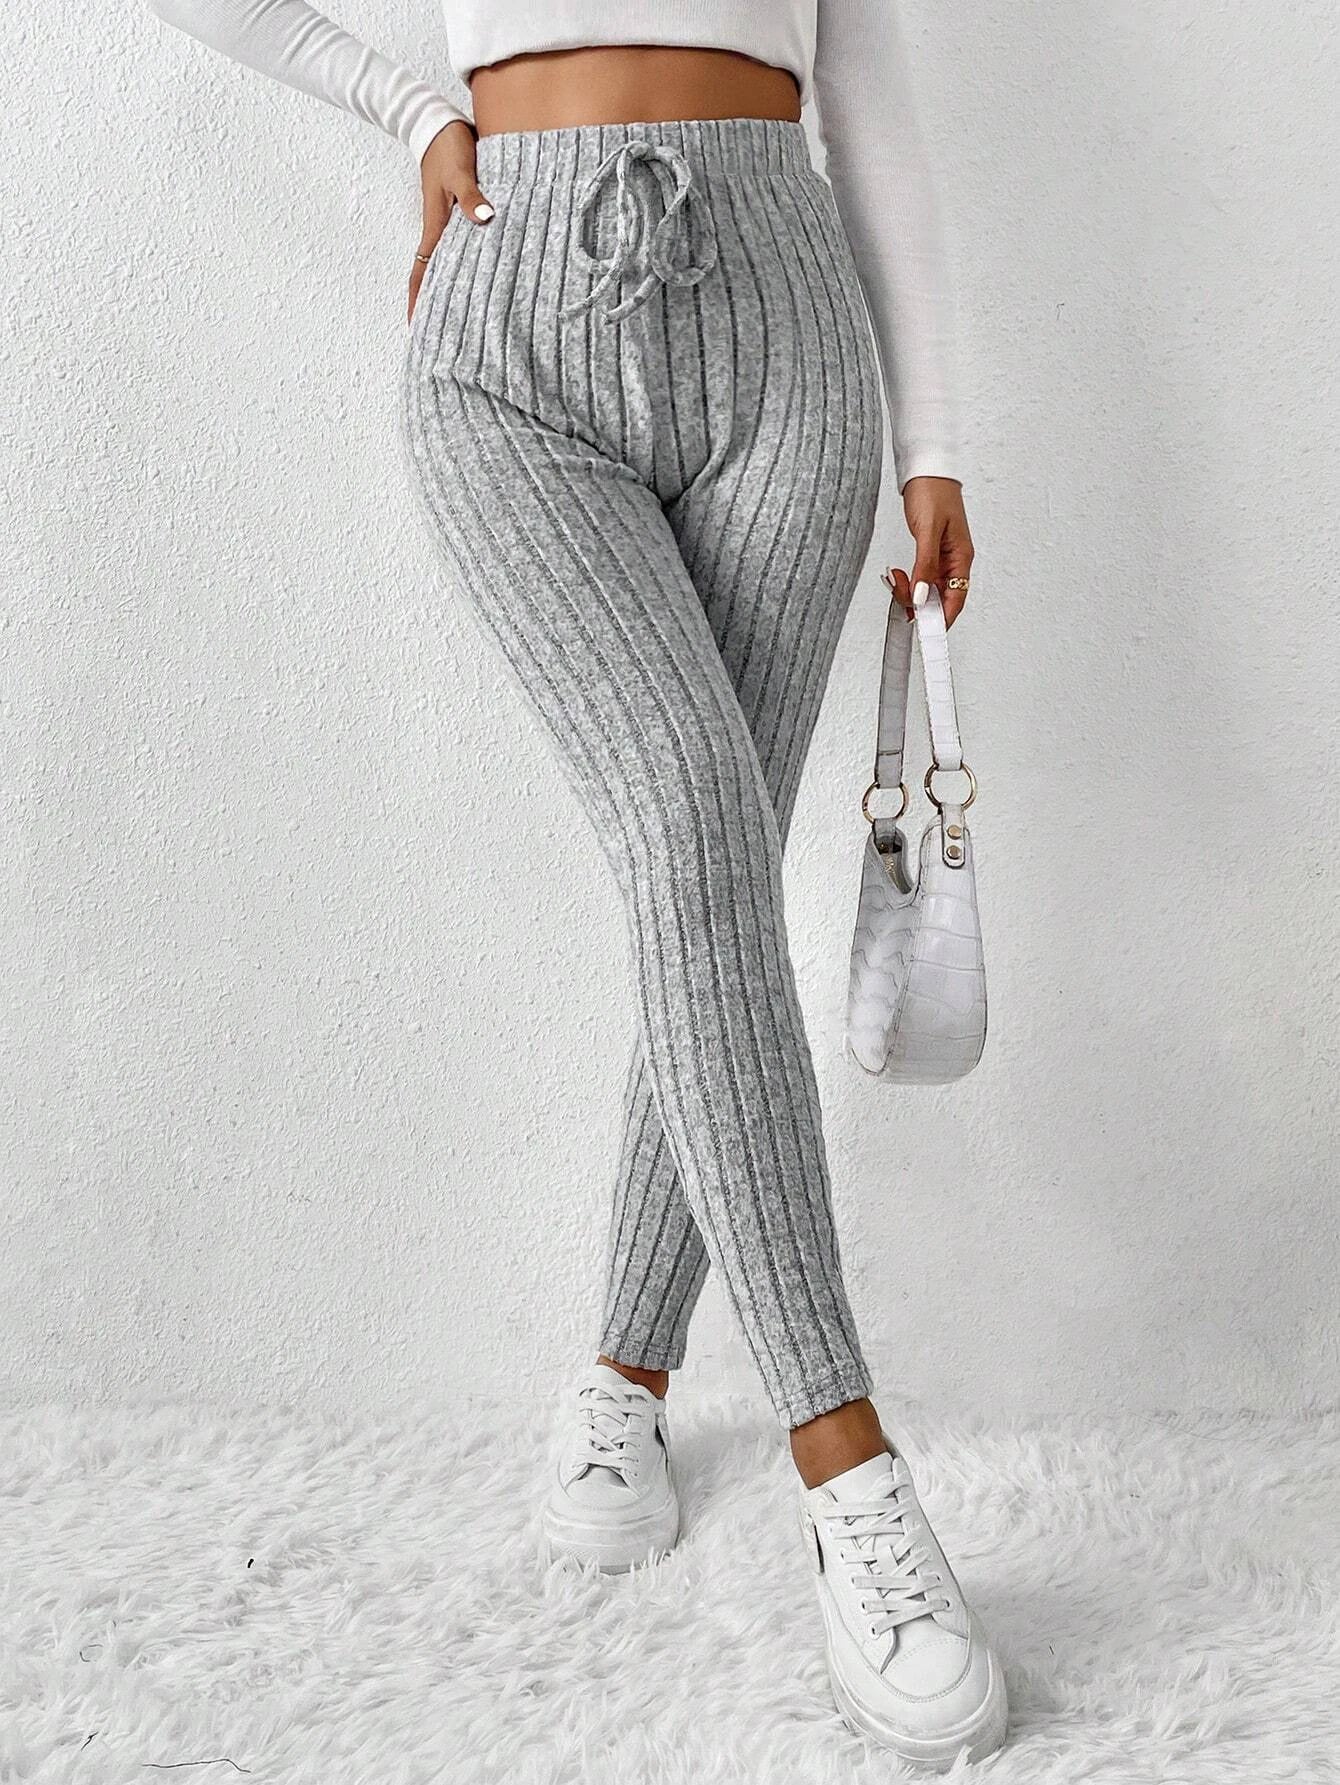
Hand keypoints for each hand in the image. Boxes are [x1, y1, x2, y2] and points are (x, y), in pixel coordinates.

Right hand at [408, 120, 494, 323]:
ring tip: (460, 315)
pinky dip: (464, 264)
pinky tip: (478, 275)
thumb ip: (472, 195)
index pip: (422, 273)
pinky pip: (460, 247)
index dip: (418, 301)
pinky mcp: (460, 212)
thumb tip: (483, 219)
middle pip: (434, 277)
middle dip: (435, 305)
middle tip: (441, 335)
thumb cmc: (448, 145)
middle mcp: (440, 230)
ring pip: (447, 264)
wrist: (440, 122)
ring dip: (450, 287)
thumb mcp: (460, 170)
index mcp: (436, 227)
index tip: (416, 329)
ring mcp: (449, 223)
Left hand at [885, 476, 973, 627]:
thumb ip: (925, 565)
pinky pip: (921, 576)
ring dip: (911, 590)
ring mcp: (942, 556)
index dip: (941, 619)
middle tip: (899, 593)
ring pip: (928, 588)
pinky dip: (909, 580)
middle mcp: (955, 560)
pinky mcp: (930, 551)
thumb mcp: (927, 531)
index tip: (925, 630)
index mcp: (962, 557)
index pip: (956, 599)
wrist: (925, 468)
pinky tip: (898, 576)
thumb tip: (922, 597)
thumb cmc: (933, 491)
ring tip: (895, 579)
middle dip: (919, 602)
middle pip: (940, 597)